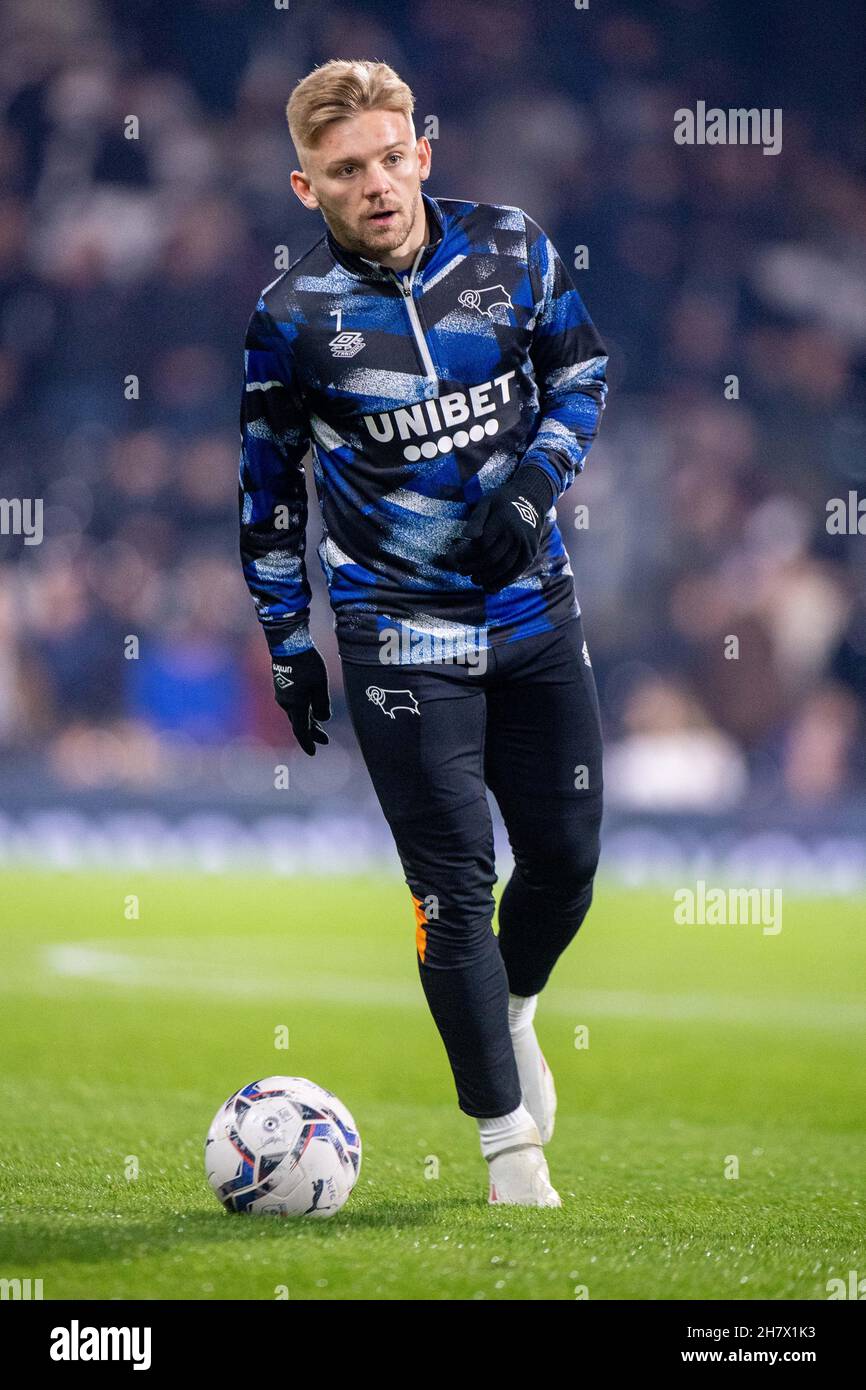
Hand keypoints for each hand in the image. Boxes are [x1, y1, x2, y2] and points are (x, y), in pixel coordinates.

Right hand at [271, 648, 330, 754]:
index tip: (313, 752)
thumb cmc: (307, 664)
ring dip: (308, 721)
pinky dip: (303, 711)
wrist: (288, 644)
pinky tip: (310, 709)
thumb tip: (323, 718)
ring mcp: (283, 694)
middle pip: (299, 723)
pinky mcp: (283, 686)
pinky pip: (293, 704)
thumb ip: (322, 705)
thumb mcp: (320, 686)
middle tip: (325, 740)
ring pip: (296, 713)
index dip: (308, 742)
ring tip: (320, 726)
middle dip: (312, 732)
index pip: (301, 730)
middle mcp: (286, 703)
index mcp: (295, 705)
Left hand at [447, 467, 553, 592]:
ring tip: (474, 579)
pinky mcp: (530, 554)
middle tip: (461, 571)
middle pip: (491, 558)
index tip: (455, 557)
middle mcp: (516, 534)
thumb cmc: (502, 502)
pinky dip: (502, 582)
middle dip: (473, 567)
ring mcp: (525, 545)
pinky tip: (489, 588)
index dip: (466, 554)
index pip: (481, 544)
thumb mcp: (486, 502)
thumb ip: (476, 519)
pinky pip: (516, 572)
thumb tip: (466, 536)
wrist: (530, 500)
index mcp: (503, 520)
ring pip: (504, 568)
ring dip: (486, 577)